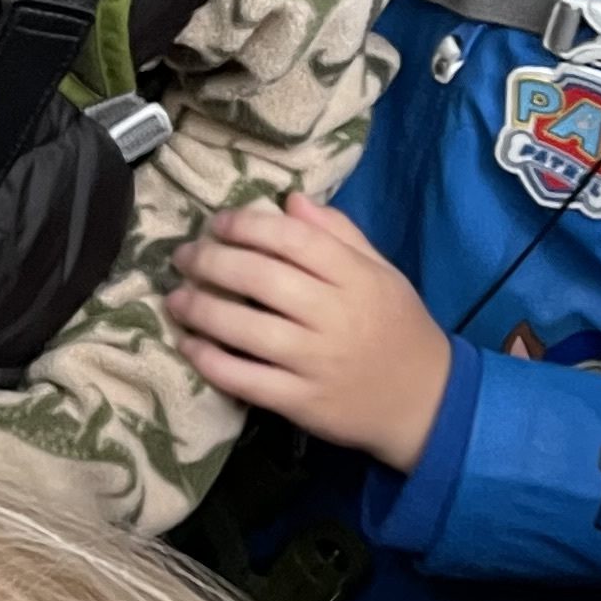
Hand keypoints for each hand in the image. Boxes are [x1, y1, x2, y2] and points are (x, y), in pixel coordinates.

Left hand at [164, 195, 454, 470]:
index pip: (292, 239)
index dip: (247, 225)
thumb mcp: (380, 273)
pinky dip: (209, 360)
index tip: (216, 223)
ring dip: (200, 309)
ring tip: (175, 298)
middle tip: (184, 257)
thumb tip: (289, 199)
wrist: (426, 402)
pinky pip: (244, 378)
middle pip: (260, 278)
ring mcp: (316, 361)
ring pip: (245, 328)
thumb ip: (338, 234)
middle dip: (210, 261)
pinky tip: (189, 344)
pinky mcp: (300, 401)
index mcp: (356, 278)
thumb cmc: (398, 328)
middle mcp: (335, 316)